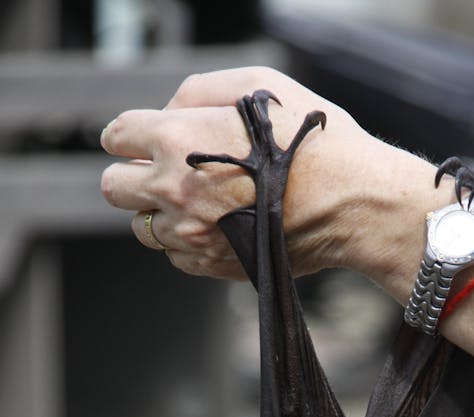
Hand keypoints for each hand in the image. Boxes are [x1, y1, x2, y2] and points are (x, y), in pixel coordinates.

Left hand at [100, 67, 384, 278]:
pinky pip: (176, 257)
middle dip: (132, 176)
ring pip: (142, 229)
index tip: (144, 139)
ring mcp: (191, 234)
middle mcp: (173, 190)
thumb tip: (170, 111)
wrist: (349, 202)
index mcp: (176, 139)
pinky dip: (187, 243)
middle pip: (115, 188)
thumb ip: (199, 91)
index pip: (117, 136)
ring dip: (159, 214)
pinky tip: (219, 225)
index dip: (130, 135)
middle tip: (161, 172)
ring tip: (196, 203)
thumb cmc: (310, 142)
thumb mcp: (257, 85)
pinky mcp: (211, 264)